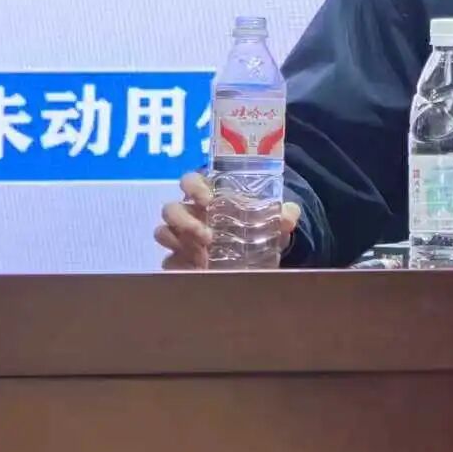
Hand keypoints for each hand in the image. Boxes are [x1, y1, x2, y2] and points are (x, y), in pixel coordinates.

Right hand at [156, 170, 300, 268]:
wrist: (258, 251)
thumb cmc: (257, 223)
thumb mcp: (273, 218)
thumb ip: (283, 214)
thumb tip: (289, 217)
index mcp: (208, 194)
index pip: (189, 181)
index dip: (194, 187)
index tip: (209, 200)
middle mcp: (189, 213)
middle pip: (170, 209)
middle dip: (184, 221)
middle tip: (208, 236)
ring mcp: (181, 237)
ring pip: (163, 233)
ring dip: (179, 242)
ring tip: (202, 255)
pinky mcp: (179, 259)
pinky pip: (167, 262)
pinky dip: (179, 265)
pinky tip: (197, 270)